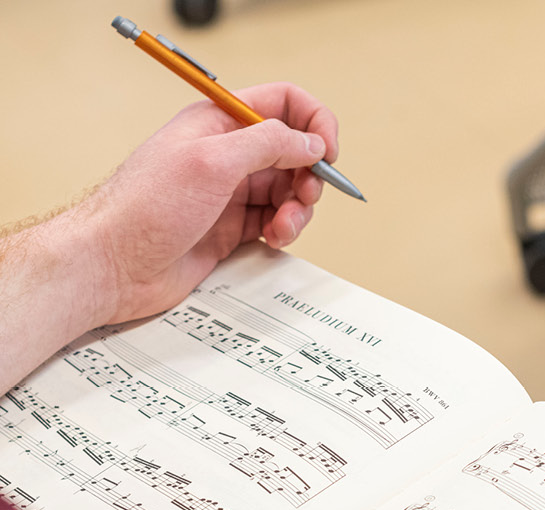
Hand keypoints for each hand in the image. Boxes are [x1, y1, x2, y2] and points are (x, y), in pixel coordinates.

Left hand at [73, 82, 339, 323]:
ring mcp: (231, 191)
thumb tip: (310, 141)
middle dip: (309, 174)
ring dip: (299, 209)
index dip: (313, 122)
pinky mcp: (233, 226)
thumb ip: (268, 143)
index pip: (283, 103)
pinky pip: (277, 220)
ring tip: (283, 225)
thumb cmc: (142, 209)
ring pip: (290, 190)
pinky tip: (272, 238)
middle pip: (294, 151)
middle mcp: (227, 153)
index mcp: (217, 123)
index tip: (326, 151)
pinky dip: (285, 229)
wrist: (112, 265)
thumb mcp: (211, 162)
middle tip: (304, 195)